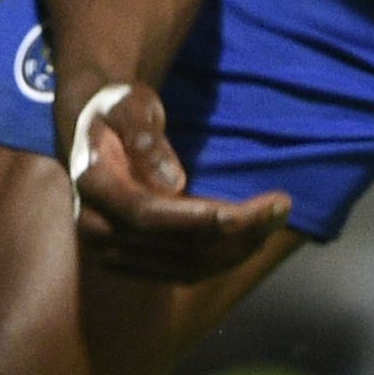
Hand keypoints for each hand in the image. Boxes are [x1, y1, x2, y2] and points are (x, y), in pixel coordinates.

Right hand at [65, 84, 292, 283]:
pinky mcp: (134, 265)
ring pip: (187, 266)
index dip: (195, 218)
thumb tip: (173, 183)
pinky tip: (255, 235)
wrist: (97, 136)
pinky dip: (225, 258)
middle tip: (282, 206)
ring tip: (277, 218)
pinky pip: (186, 272)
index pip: (146, 214)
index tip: (242, 212)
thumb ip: (143, 134)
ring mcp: (112, 253)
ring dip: (238, 248)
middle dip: (235, 232)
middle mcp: (95, 228)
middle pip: (175, 246)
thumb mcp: (127, 102)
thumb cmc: (118, 111)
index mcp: (91, 184)